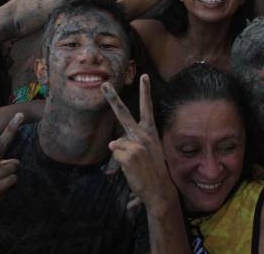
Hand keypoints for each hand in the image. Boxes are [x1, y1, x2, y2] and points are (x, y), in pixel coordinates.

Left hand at [103, 75, 177, 212]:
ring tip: (135, 165)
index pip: (147, 108)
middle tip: (104, 84)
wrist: (159, 188)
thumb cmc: (153, 170)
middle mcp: (143, 134)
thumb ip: (131, 143)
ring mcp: (135, 143)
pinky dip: (119, 164)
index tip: (144, 75)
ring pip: (117, 144)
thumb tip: (112, 143)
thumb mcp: (148, 151)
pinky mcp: (127, 155)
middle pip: (123, 113)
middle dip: (112, 98)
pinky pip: (115, 155)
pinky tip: (131, 169)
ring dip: (122, 156)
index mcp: (150, 131)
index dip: (146, 91)